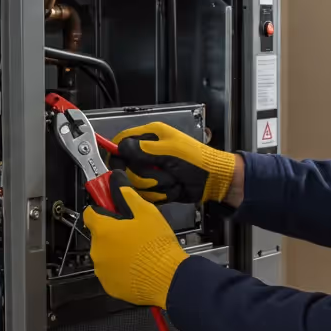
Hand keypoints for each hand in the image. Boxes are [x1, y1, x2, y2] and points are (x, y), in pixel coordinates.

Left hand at [82, 171, 188, 309]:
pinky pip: (110, 274)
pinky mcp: (108, 286)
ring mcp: (101, 270)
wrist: (168, 278)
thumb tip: (118, 186)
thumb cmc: (157, 244)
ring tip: (136, 253)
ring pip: (104, 256)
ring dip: (115, 253)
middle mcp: (97, 250)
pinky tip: (135, 268)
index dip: (100, 211)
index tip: (110, 212)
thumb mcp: (147, 213)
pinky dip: (119, 270)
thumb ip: (129, 197)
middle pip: (98, 236)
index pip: (89, 214)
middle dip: (111, 234)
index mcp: (103, 230)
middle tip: (131, 234)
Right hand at [113, 122, 238, 204]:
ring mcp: (153, 170)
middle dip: (144, 174)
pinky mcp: (157, 186)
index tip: (119, 164)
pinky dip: (162, 193)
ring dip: (157, 184)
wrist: (213, 181)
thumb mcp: (169, 151)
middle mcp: (149, 152)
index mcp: (151, 136)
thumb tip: (119, 146)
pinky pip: (148, 193)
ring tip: (173, 179)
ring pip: (137, 183)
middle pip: (127, 167)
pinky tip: (174, 187)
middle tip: (160, 171)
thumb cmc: (196, 160)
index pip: (122, 141)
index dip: (117, 153)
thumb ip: (142, 149)